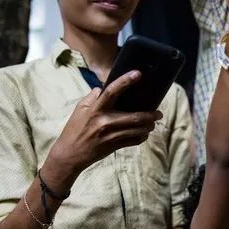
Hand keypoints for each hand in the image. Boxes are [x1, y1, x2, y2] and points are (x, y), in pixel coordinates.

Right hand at [48, 71, 162, 175]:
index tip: (138, 74)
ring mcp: (110, 135)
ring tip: (153, 122)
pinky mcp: (113, 146)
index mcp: (95, 109)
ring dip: (148, 126)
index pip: (111, 91)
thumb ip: (91, 98)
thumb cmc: (73, 130)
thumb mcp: (79, 110)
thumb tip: (100, 89)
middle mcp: (104, 121)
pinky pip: (133, 141)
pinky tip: (144, 134)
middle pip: (133, 116)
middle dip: (150, 114)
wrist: (69, 154)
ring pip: (137, 130)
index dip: (125, 81)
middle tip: (158, 113)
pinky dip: (141, 137)